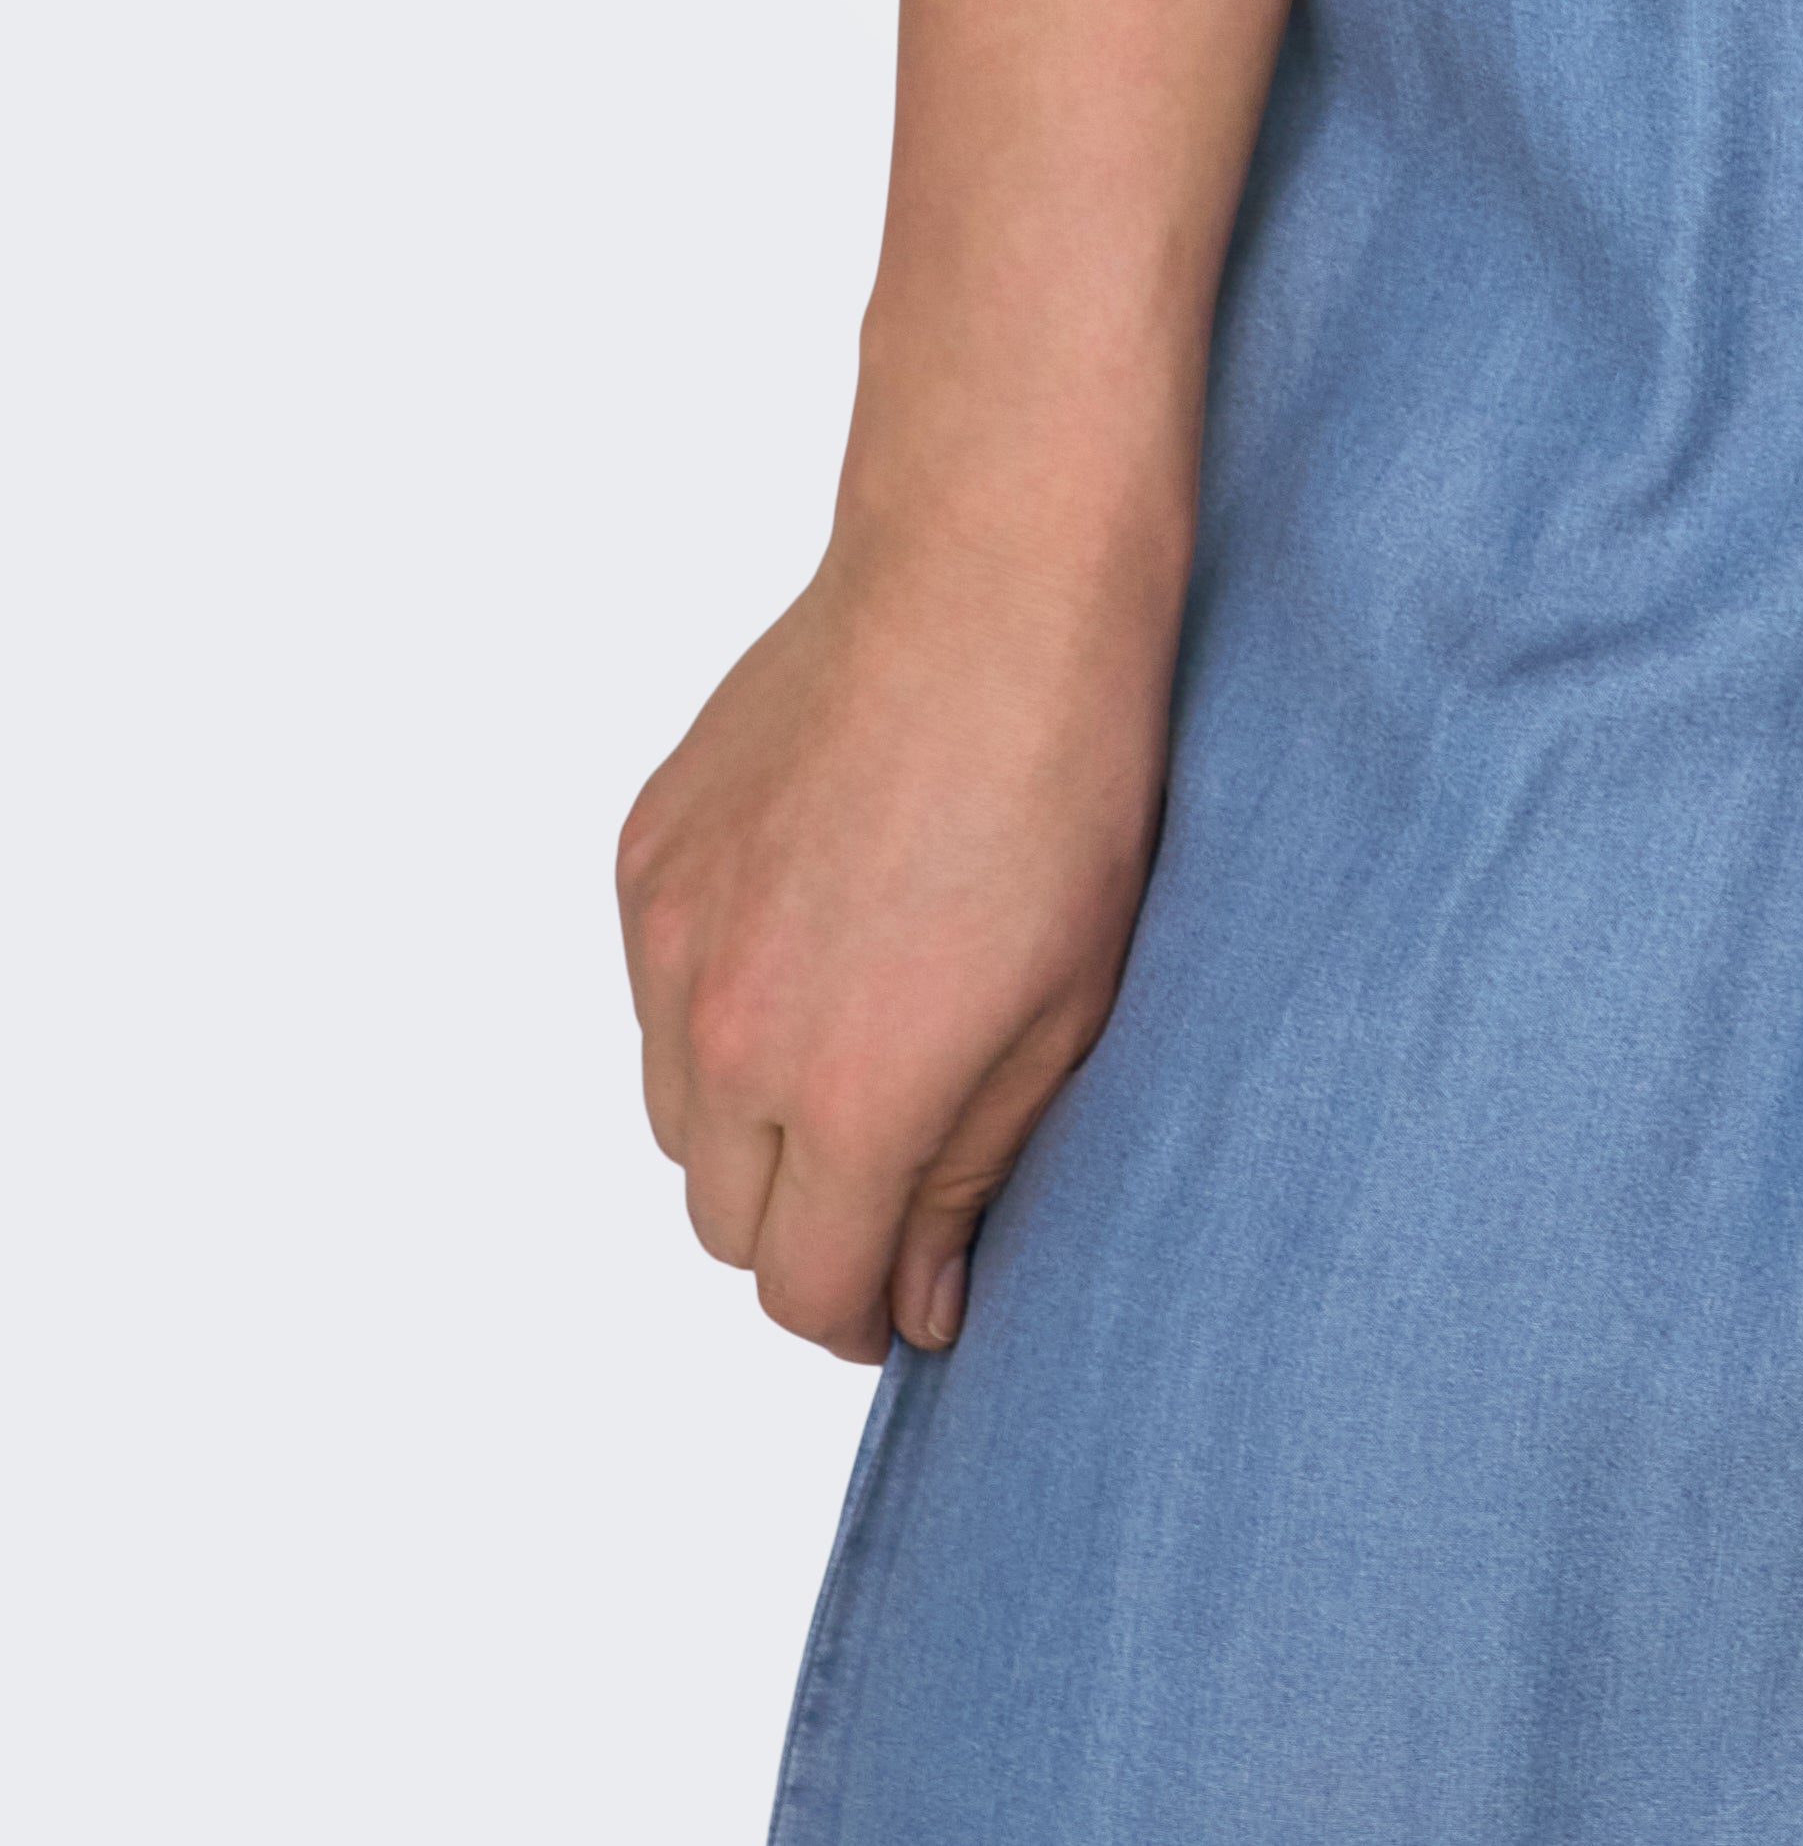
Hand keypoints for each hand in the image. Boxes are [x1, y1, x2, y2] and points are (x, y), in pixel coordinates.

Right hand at [620, 495, 1181, 1362]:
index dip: (861, 1312)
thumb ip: (977, 1171)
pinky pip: (654, 996)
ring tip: (856, 1043)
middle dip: (806, 1229)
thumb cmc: (1067, 778)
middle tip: (893, 1173)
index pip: (802, 1293)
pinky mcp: (645, 858)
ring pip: (676, 1120)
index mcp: (847, 1093)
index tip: (910, 1290)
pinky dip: (712, 1008)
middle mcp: (729, 1036)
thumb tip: (920, 1299)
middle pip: (727, 1226)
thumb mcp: (1069, 1005)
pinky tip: (810, 939)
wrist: (991, 578)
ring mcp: (671, 941)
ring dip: (749, 1126)